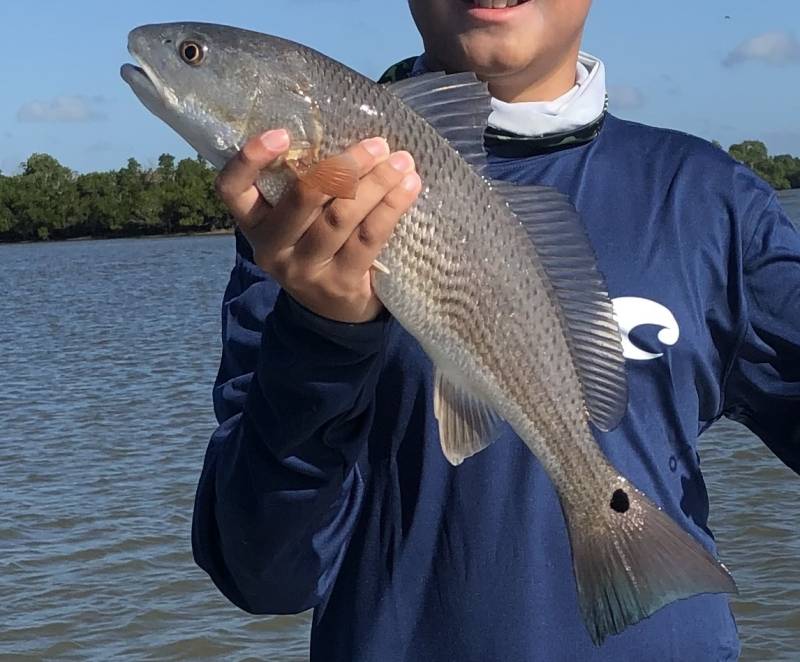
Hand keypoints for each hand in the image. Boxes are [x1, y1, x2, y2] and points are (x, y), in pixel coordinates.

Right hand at [215, 130, 420, 322]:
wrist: (334, 313)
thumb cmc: (317, 247)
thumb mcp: (296, 222)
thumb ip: (306, 187)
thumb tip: (349, 135)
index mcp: (254, 223)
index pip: (232, 189)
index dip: (249, 159)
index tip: (281, 133)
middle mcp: (272, 248)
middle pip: (302, 198)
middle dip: (343, 166)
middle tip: (376, 144)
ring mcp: (305, 269)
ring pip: (340, 217)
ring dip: (375, 183)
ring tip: (401, 161)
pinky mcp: (340, 283)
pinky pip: (368, 238)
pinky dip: (391, 208)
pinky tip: (408, 187)